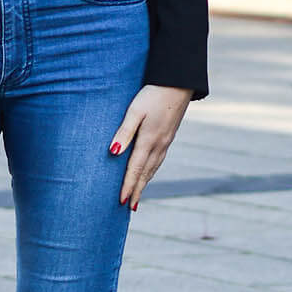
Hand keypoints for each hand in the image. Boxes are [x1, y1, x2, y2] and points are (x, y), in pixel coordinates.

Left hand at [109, 84, 192, 209]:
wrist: (178, 83)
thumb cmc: (152, 94)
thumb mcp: (134, 110)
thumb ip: (124, 132)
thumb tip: (113, 153)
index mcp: (149, 141)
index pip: (135, 169)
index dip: (128, 186)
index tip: (121, 202)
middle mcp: (159, 145)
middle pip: (145, 174)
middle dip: (137, 191)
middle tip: (129, 207)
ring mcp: (166, 142)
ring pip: (153, 168)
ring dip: (145, 183)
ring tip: (137, 196)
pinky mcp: (169, 136)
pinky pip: (159, 160)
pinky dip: (152, 171)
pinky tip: (149, 173)